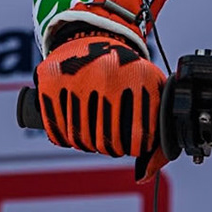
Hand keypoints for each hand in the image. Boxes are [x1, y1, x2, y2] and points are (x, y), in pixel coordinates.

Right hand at [34, 32, 167, 181]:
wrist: (95, 36)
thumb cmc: (128, 70)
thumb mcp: (152, 91)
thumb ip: (159, 133)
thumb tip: (144, 174)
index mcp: (138, 76)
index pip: (137, 137)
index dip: (135, 148)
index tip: (133, 145)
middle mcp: (108, 74)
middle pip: (105, 140)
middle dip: (110, 148)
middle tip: (110, 144)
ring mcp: (78, 75)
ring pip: (79, 136)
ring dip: (86, 144)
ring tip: (93, 137)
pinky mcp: (52, 79)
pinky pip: (56, 127)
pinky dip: (64, 137)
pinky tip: (72, 132)